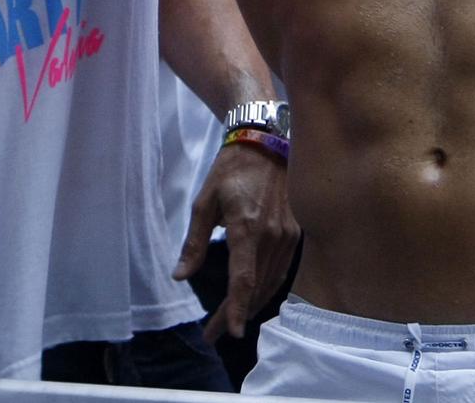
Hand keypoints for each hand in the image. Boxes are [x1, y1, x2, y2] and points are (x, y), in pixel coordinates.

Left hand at [174, 141, 298, 339]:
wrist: (267, 141)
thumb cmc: (231, 169)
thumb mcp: (204, 201)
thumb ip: (194, 243)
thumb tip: (180, 276)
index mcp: (247, 227)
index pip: (244, 280)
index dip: (236, 310)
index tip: (230, 333)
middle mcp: (272, 235)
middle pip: (257, 288)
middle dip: (236, 315)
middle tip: (215, 334)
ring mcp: (287, 235)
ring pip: (271, 282)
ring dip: (252, 305)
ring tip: (230, 322)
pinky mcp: (295, 232)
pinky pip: (281, 270)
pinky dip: (266, 288)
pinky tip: (253, 297)